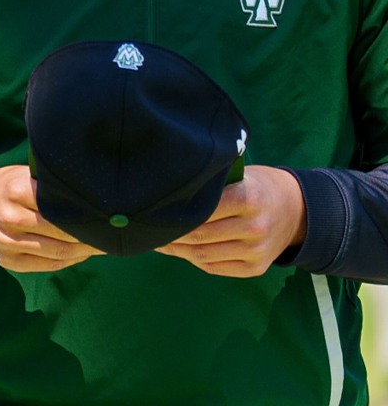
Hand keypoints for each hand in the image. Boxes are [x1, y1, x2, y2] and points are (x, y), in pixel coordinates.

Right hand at [0, 165, 100, 272]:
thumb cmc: (8, 187)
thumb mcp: (25, 174)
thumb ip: (52, 185)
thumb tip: (94, 197)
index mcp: (16, 191)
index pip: (63, 208)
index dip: (88, 214)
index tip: (107, 215)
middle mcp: (9, 218)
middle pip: (63, 233)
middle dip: (91, 235)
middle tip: (110, 232)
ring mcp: (6, 242)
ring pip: (59, 252)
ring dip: (86, 251)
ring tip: (101, 244)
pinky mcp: (8, 261)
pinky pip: (49, 265)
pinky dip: (71, 261)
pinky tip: (82, 253)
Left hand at [155, 166, 305, 277]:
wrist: (298, 210)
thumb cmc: (257, 187)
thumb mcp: (239, 177)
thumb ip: (210, 186)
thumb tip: (167, 193)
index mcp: (248, 198)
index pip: (201, 210)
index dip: (174, 213)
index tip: (153, 211)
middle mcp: (254, 227)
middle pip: (198, 235)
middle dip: (169, 233)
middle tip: (148, 228)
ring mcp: (257, 251)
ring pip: (202, 255)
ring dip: (176, 250)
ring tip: (159, 239)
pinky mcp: (256, 268)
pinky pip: (214, 267)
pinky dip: (193, 259)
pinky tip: (179, 250)